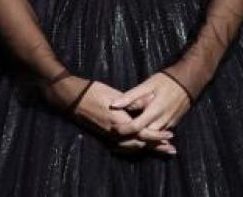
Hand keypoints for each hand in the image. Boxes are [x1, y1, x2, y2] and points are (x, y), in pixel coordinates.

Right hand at [52, 78, 176, 155]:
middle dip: (156, 147)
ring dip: (147, 149)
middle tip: (170, 149)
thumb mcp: (114, 93)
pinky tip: (139, 148)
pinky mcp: (104, 135)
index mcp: (119, 120)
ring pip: (131, 148)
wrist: (72, 98)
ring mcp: (108, 136)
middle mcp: (114, 132)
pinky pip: (122, 147)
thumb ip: (131, 101)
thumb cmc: (92, 91)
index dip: (157, 136)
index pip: (143, 133)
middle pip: (139, 144)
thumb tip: (147, 104)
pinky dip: (133, 148)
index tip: (170, 135)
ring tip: (160, 150)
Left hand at [109, 72, 191, 141]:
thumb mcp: (147, 85)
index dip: (123, 130)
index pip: (136, 127)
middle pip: (144, 137)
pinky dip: (149, 137)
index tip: (113, 128)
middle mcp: (163, 121)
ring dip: (139, 139)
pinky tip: (140, 135)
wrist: (188, 82)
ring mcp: (169, 125)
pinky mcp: (172, 124)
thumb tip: (114, 105)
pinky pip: (159, 135)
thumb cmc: (166, 81)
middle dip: (130, 138)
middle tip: (117, 135)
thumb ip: (131, 96)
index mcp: (155, 111)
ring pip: (152, 138)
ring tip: (125, 137)